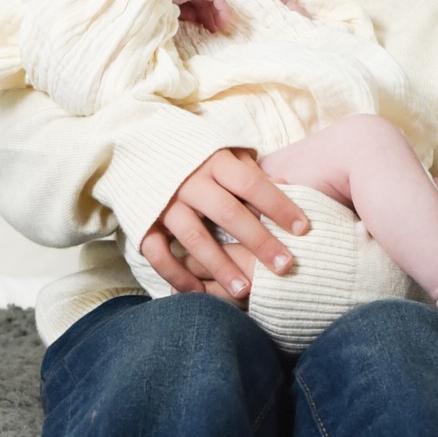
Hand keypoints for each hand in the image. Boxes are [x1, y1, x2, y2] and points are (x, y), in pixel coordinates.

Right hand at [139, 149, 308, 298]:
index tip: (303, 228)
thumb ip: (251, 169)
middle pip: (228, 213)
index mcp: (214, 160)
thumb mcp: (224, 150)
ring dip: (220, 265)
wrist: (134, 143)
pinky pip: (158, 253)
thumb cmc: (194, 153)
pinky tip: (197, 294)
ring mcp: (165, 202)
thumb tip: (287, 185)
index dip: (279, 205)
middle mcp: (190, 181)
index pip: (252, 184)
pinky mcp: (144, 221)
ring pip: (194, 237)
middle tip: (285, 266)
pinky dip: (176, 274)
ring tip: (245, 290)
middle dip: (258, 241)